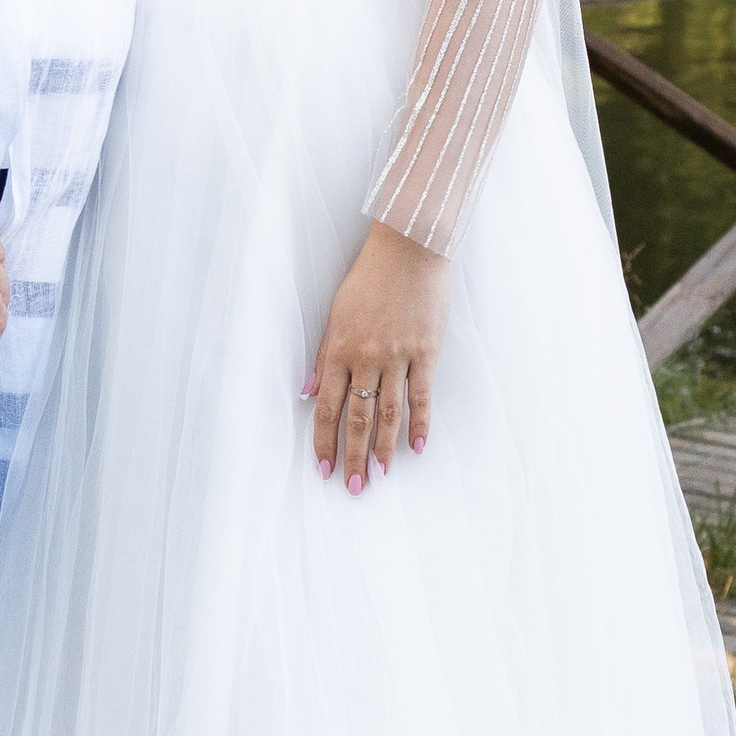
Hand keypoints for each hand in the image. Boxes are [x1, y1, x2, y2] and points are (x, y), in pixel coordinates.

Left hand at [307, 223, 449, 494]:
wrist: (409, 249)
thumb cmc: (369, 278)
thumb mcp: (335, 313)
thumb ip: (324, 356)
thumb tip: (309, 393)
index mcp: (340, 348)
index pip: (329, 405)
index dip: (325, 439)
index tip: (323, 467)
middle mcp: (367, 357)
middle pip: (358, 416)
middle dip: (352, 455)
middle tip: (352, 486)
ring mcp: (398, 356)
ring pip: (389, 412)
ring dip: (383, 448)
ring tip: (380, 476)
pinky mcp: (426, 353)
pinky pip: (421, 396)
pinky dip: (420, 423)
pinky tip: (418, 447)